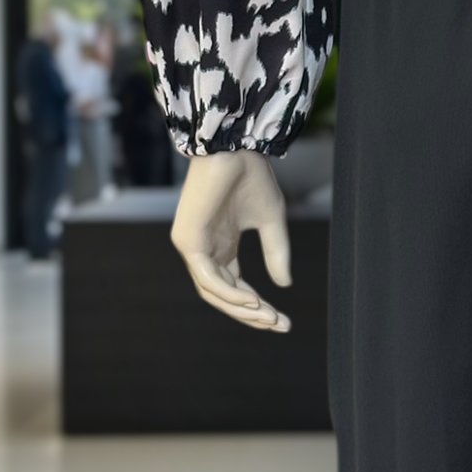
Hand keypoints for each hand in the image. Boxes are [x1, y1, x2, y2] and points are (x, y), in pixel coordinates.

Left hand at [170, 150, 293, 330]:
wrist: (234, 147)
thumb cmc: (251, 177)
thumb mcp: (271, 221)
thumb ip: (276, 253)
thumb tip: (284, 286)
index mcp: (221, 246)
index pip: (235, 286)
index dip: (257, 306)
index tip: (283, 321)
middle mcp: (204, 250)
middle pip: (223, 296)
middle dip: (251, 314)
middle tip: (279, 325)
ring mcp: (192, 247)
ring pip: (213, 293)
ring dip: (241, 309)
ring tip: (268, 317)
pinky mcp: (187, 241)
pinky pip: (208, 278)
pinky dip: (230, 293)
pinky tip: (253, 300)